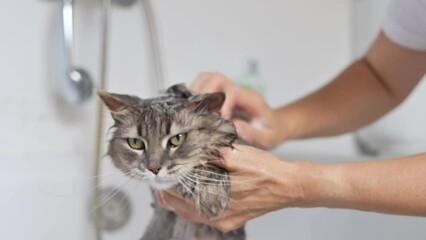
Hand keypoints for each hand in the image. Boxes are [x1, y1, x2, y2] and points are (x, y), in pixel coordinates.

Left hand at [156, 145, 304, 231]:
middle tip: (161, 183)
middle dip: (169, 195)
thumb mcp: (236, 156)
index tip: (160, 176)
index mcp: (215, 201)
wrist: (290, 185)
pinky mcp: (232, 220)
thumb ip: (212, 154)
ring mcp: (225, 220)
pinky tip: (195, 195)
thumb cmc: (266, 171)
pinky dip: (195, 206)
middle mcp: (217, 216)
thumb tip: (192, 150)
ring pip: (192, 214)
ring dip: (180, 202)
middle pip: (181, 209)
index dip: (166, 185)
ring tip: (172, 189)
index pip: (178, 197)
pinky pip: (206, 216)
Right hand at [192, 72, 285, 148]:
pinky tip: (193, 108)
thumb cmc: (271, 132)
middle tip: (197, 111)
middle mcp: (239, 90)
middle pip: (217, 78)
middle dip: (203, 92)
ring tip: (191, 109)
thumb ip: (253, 133)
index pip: (233, 92)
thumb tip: (234, 125)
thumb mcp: (268, 138)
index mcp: (251, 100)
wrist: (275, 125)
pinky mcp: (222, 94)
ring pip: (208, 78)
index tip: (218, 120)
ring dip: (196, 91)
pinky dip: (195, 93)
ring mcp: (230, 90)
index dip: (222, 104)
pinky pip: (205, 85)